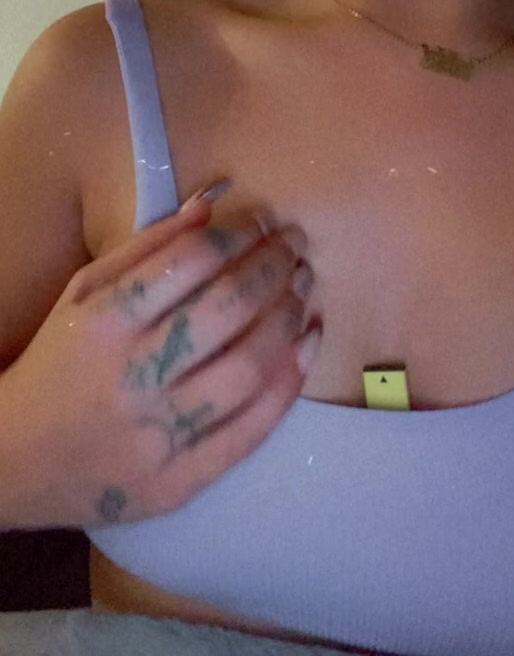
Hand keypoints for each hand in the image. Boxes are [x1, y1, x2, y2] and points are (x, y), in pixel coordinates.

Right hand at [2, 187, 320, 527]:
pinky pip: (251, 431)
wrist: (14, 461)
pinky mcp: (178, 483)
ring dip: (289, 317)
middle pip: (228, 309)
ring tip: (304, 287)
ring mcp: (157, 436)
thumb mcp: (84, 292)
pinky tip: (308, 343)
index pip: (191, 262)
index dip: (240, 234)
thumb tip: (213, 205)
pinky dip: (290, 382)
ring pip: (248, 368)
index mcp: (104, 322)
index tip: (264, 220)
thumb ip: (147, 247)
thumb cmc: (58, 362)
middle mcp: (132, 376)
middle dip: (274, 266)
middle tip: (297, 244)